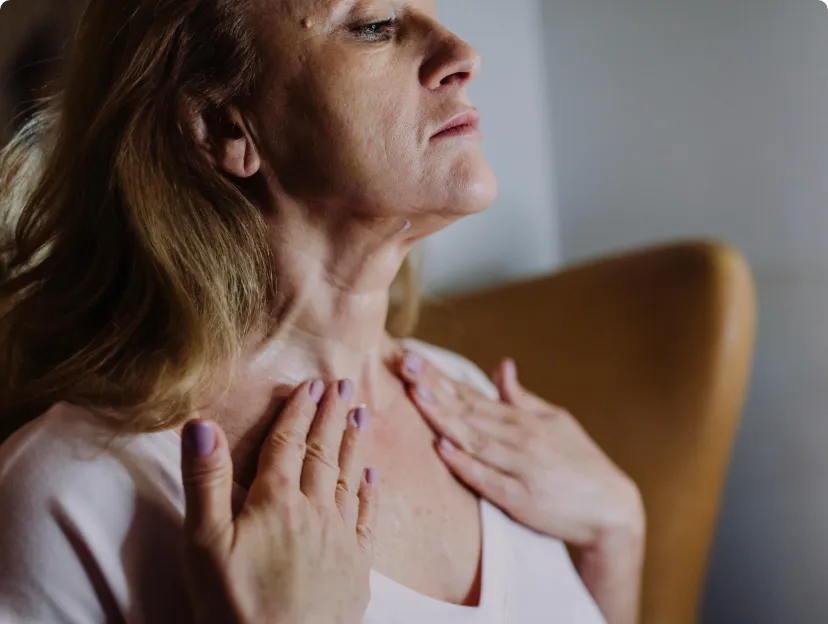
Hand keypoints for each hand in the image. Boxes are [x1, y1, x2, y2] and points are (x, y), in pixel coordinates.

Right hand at [180, 380, 377, 623]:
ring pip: (349, 477)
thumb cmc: (232, 607)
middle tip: (345, 384)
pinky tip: (374, 476)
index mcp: (275, 502)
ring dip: (355, 443)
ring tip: (364, 413)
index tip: (312, 384)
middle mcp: (314, 511)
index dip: (299, 410)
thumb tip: (202, 424)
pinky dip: (371, 493)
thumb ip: (206, 482)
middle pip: (323, 452)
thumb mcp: (204, 544)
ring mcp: (340, 539)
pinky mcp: (357, 567)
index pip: (288, 443)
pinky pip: (367, 518)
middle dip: (333, 415)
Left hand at [397, 351, 643, 623]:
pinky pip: (487, 479)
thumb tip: (502, 366)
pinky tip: (442, 447)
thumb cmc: (580, 463)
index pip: (472, 394)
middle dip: (433, 386)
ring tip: (416, 395)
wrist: (612, 509)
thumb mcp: (556, 421)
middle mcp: (520, 438)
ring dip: (443, 416)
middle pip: (467, 410)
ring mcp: (519, 468)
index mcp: (524, 419)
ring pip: (473, 438)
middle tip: (404, 364)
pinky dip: (464, 463)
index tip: (412, 357)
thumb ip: (522, 398)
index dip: (440, 376)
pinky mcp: (520, 499)